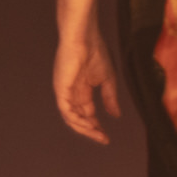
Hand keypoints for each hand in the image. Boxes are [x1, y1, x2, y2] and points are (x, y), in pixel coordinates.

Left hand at [53, 28, 120, 144]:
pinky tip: (88, 125)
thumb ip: (110, 98)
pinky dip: (77, 120)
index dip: (96, 125)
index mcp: (82, 90)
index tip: (106, 136)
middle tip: (103, 139)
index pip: (87, 112)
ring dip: (85, 128)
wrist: (85, 38)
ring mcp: (65, 91)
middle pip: (79, 118)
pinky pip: (66, 110)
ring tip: (97, 134)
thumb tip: (115, 115)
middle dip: (91, 130)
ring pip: (71, 117)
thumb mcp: (107, 80)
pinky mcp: (61, 88)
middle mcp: (72, 92)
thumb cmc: (95, 52)